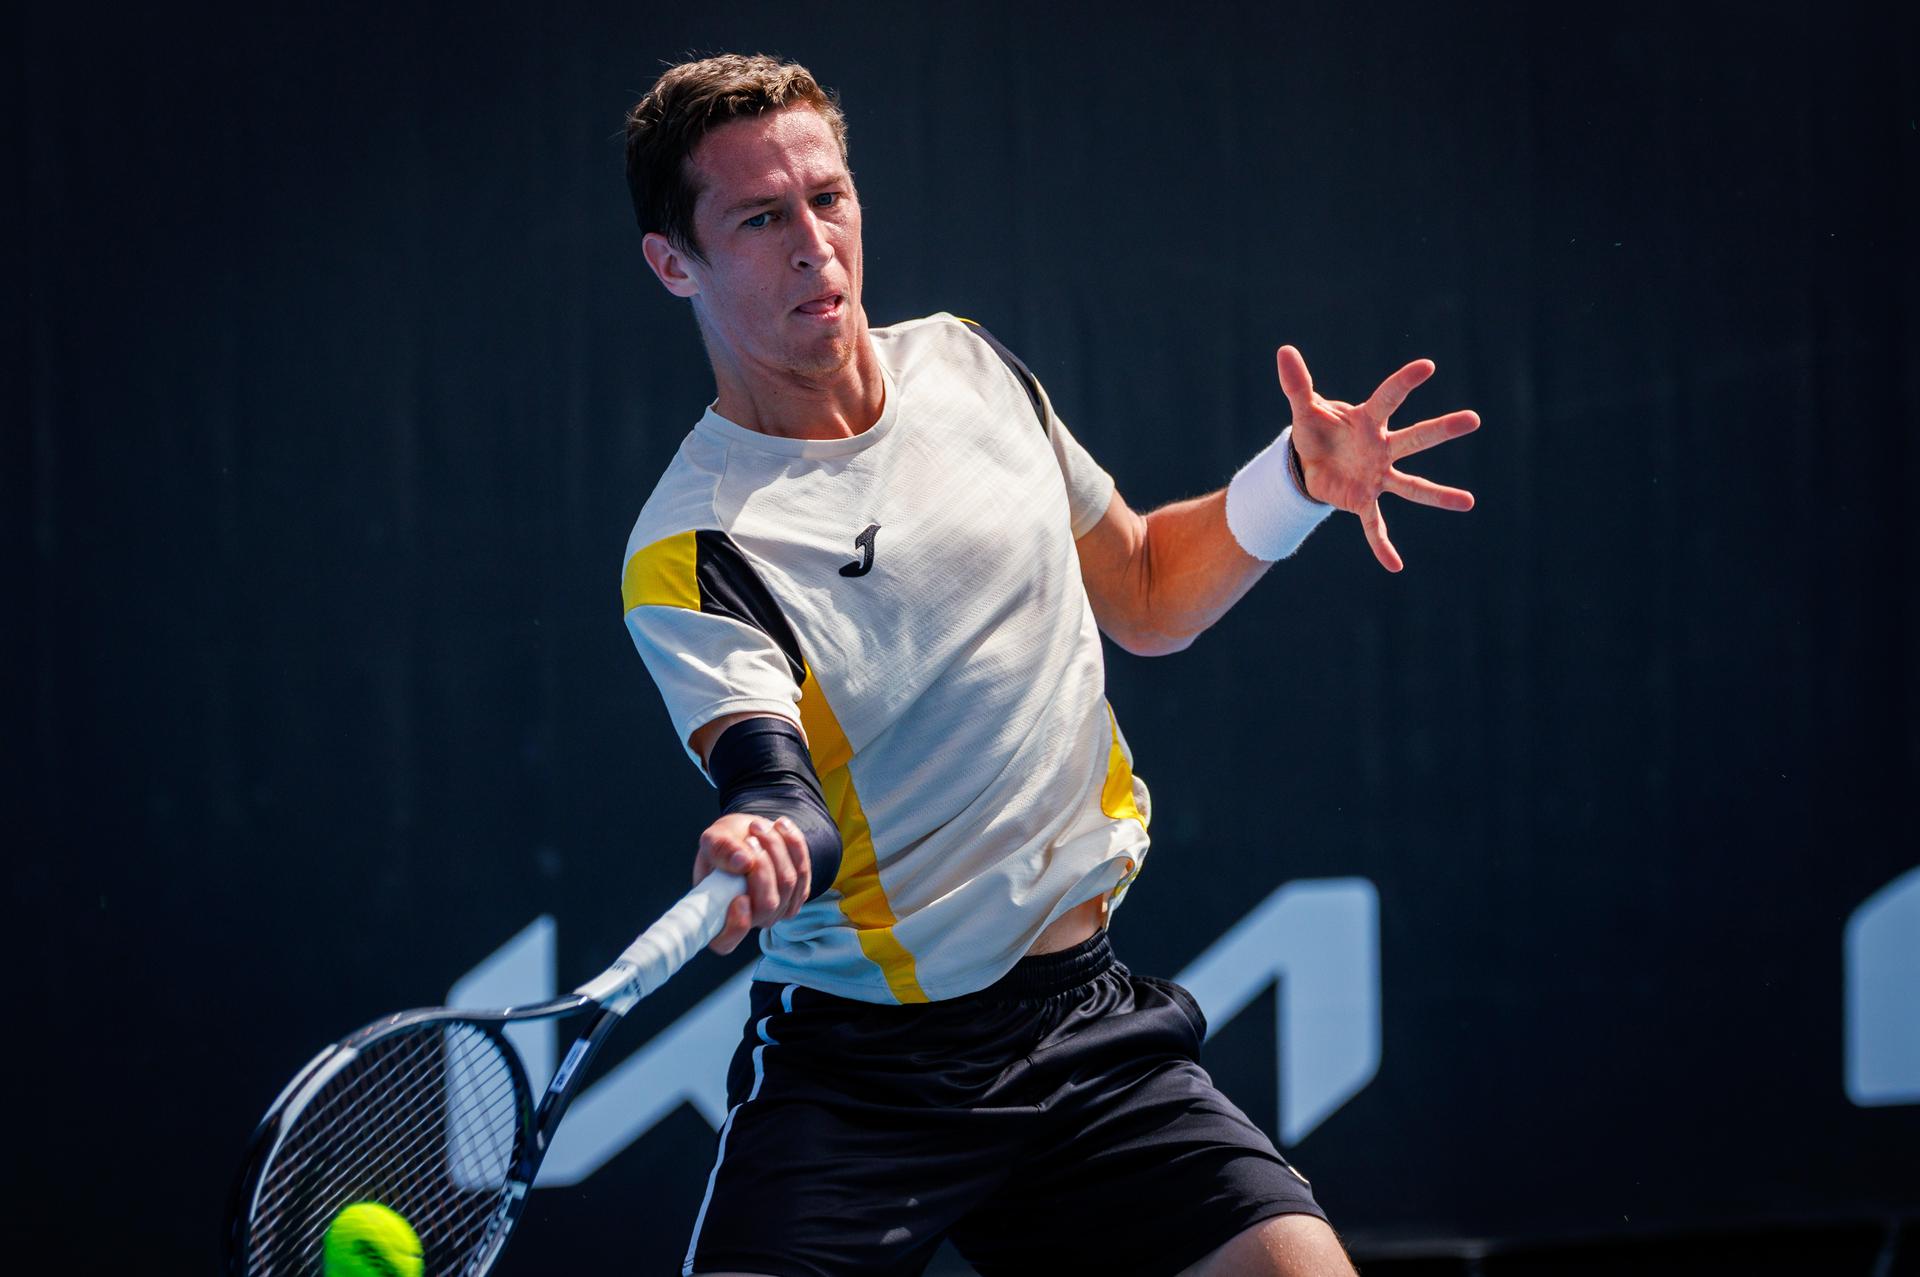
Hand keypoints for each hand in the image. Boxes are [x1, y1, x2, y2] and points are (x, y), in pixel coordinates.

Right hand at [692, 812, 811, 954]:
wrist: (748, 833)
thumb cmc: (725, 844)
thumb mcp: (713, 839)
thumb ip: (720, 850)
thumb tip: (743, 862)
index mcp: (718, 917)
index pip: (725, 941)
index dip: (736, 927)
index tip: (740, 899)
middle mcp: (751, 920)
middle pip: (767, 905)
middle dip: (763, 867)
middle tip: (750, 837)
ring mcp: (777, 910)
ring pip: (788, 883)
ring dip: (776, 848)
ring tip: (759, 826)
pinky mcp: (798, 893)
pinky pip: (804, 870)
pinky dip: (793, 844)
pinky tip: (780, 825)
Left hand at [1276, 345, 1479, 571]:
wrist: (1308, 462)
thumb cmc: (1316, 431)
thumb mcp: (1303, 409)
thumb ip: (1297, 384)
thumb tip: (1283, 350)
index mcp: (1369, 421)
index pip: (1389, 397)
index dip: (1405, 381)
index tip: (1427, 367)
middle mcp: (1382, 447)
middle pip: (1415, 437)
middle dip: (1443, 429)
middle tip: (1472, 419)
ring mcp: (1377, 475)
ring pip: (1411, 485)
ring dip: (1438, 496)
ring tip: (1468, 503)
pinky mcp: (1363, 500)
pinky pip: (1375, 525)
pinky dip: (1381, 545)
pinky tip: (1394, 566)